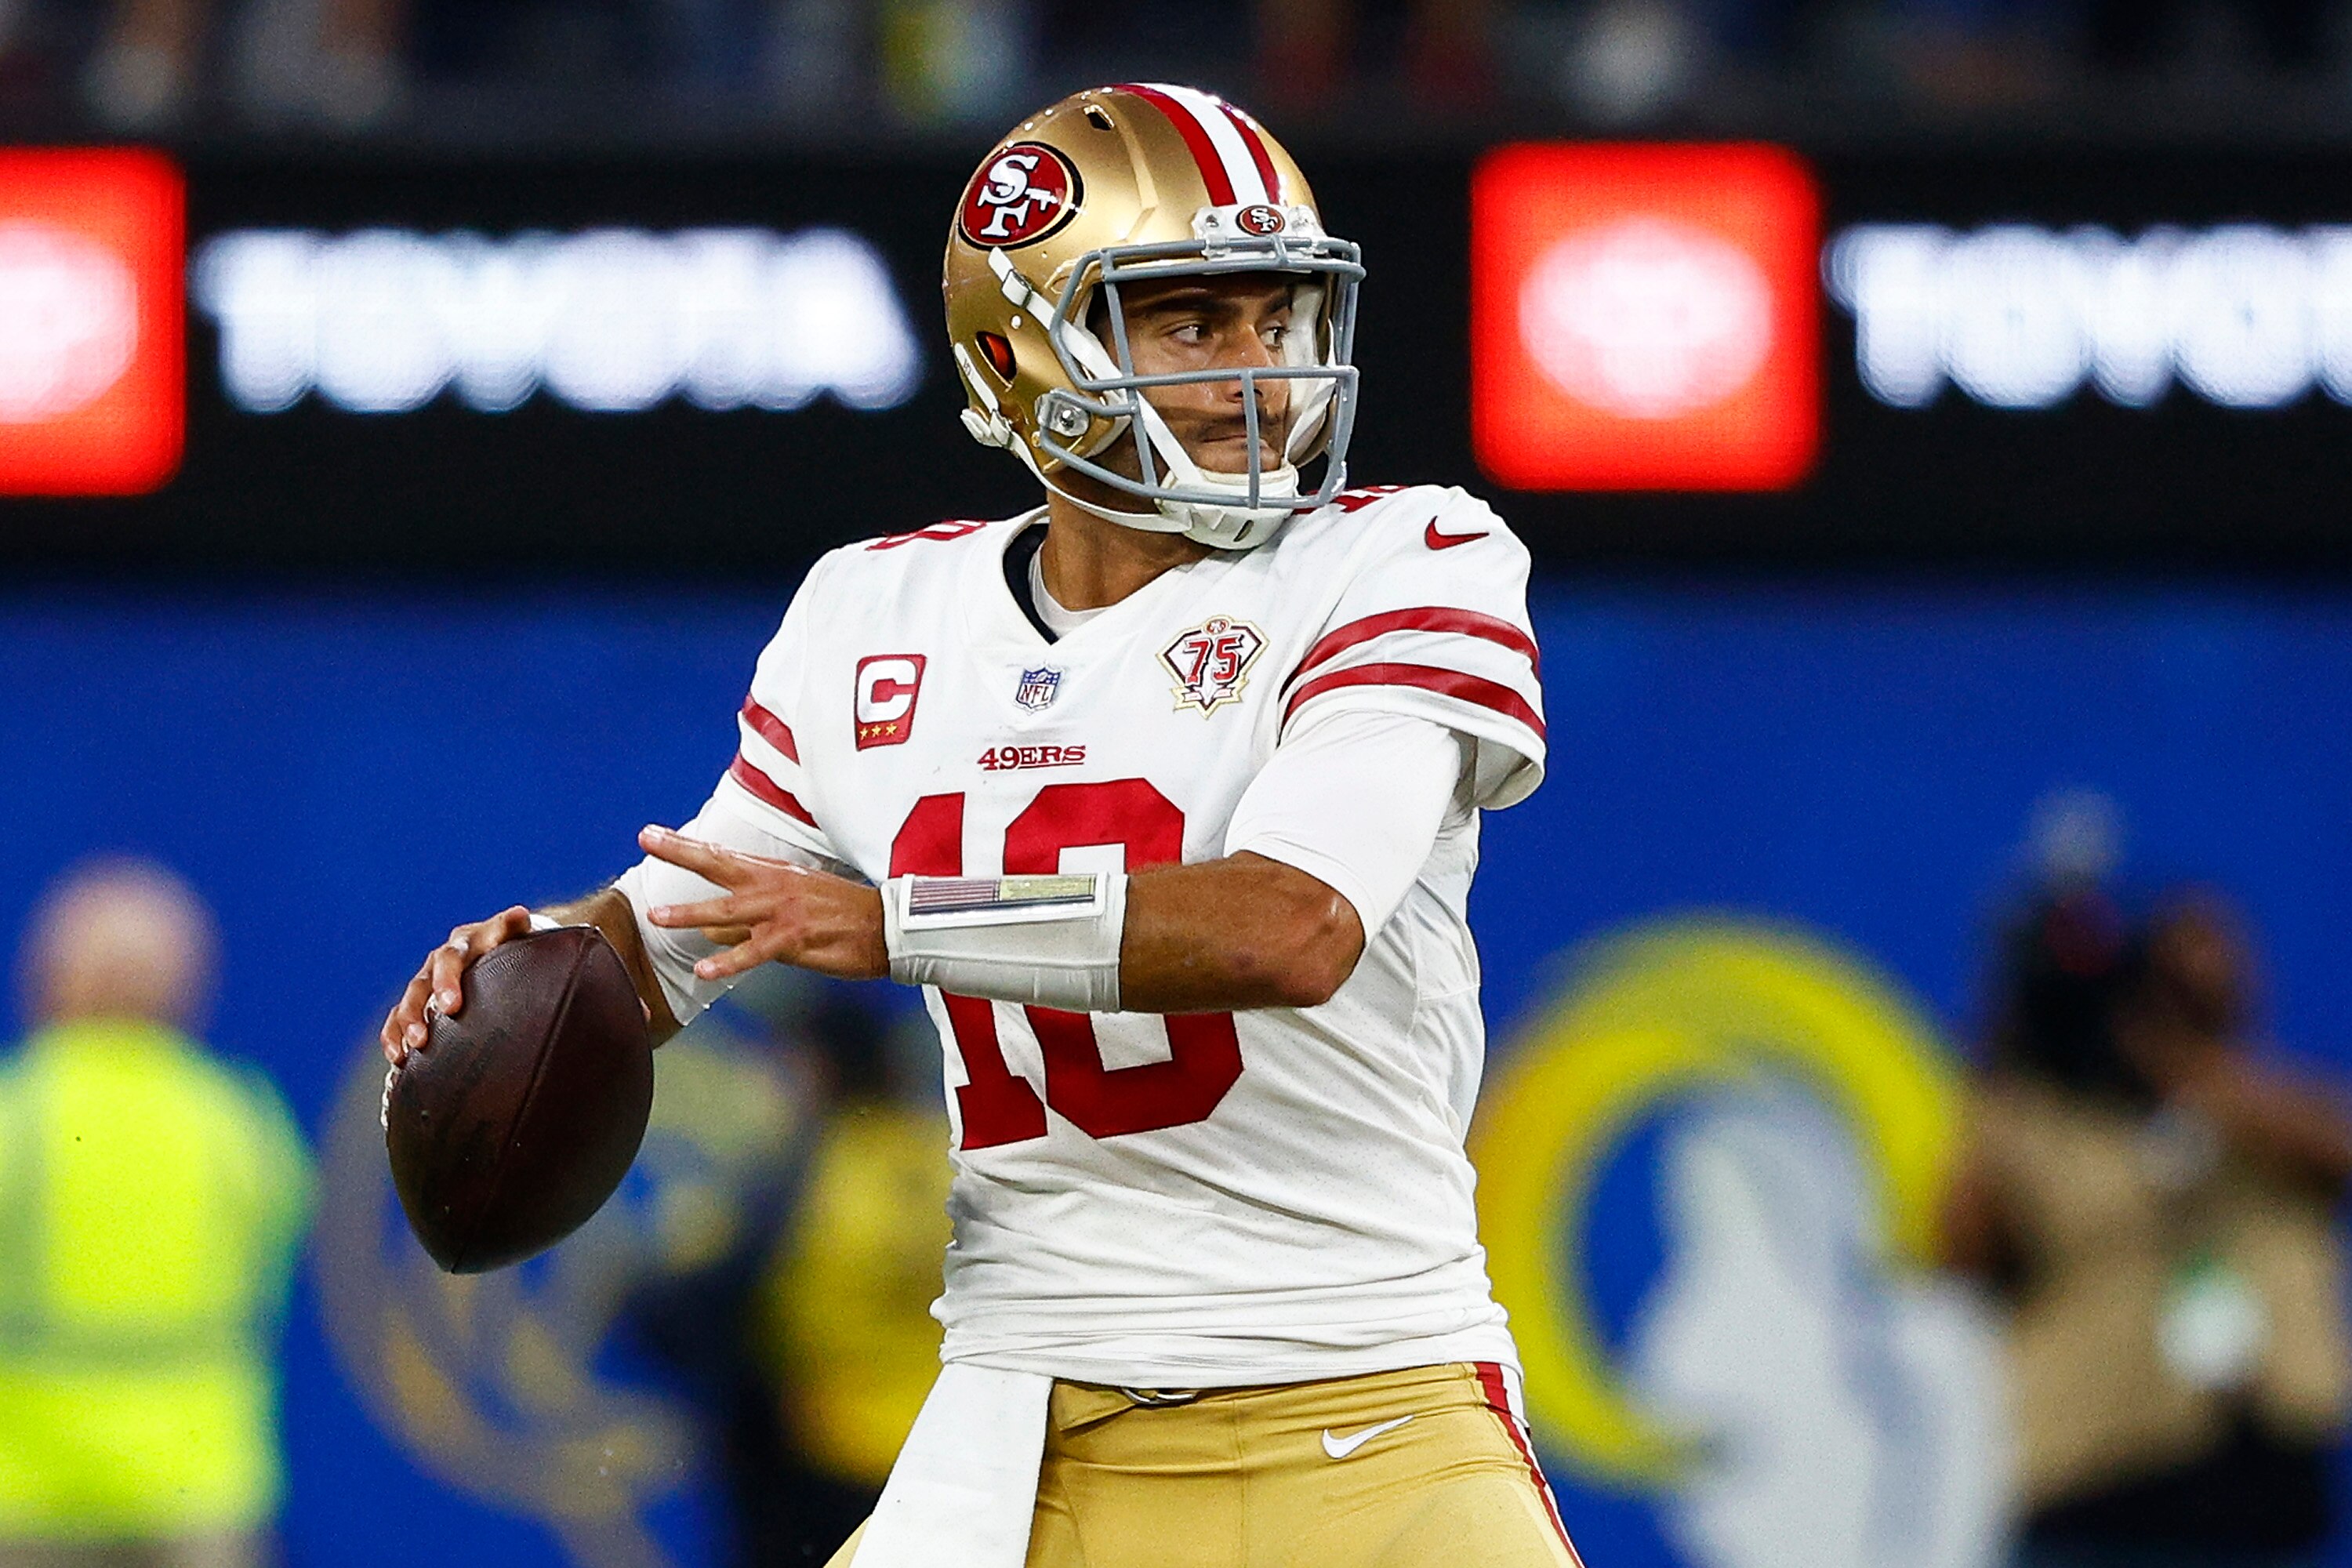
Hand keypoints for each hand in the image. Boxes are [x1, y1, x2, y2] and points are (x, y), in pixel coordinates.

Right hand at [380, 905, 532, 1064]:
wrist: (504, 941)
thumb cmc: (515, 941)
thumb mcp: (516, 932)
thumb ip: (514, 927)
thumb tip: (519, 914)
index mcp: (465, 943)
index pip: (451, 959)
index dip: (447, 982)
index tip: (450, 1007)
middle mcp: (442, 959)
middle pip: (423, 983)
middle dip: (419, 1011)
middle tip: (423, 1038)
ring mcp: (429, 978)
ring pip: (408, 1001)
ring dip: (405, 1026)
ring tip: (407, 1052)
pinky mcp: (421, 998)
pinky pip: (398, 1016)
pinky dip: (394, 1036)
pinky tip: (397, 1058)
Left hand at [639, 825, 887, 983]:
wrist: (887, 927)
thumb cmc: (841, 917)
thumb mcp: (792, 907)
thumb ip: (747, 920)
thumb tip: (707, 931)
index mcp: (773, 873)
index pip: (720, 855)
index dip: (684, 845)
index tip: (650, 834)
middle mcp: (774, 886)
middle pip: (718, 866)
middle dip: (680, 853)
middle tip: (646, 840)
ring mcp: (783, 912)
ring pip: (728, 911)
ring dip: (691, 913)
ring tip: (657, 917)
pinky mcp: (794, 940)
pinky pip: (754, 952)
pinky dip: (728, 961)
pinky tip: (705, 969)